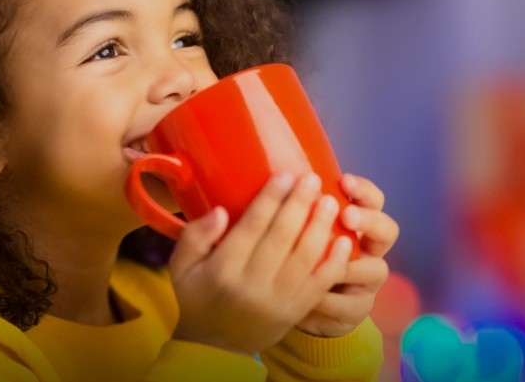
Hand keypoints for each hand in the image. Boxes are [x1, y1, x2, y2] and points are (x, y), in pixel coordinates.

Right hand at [168, 172, 352, 356]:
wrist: (212, 349)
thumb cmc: (195, 299)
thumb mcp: (179, 268)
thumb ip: (194, 237)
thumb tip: (221, 211)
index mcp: (223, 269)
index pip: (252, 227)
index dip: (271, 199)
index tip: (285, 175)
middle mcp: (251, 285)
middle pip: (282, 237)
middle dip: (300, 205)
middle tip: (313, 179)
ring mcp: (276, 301)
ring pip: (305, 258)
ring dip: (321, 227)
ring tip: (331, 201)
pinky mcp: (294, 313)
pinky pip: (319, 285)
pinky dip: (334, 262)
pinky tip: (344, 241)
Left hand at [296, 173, 398, 337]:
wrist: (291, 303)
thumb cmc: (293, 256)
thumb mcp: (295, 231)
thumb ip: (295, 211)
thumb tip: (279, 179)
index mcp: (356, 224)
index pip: (372, 200)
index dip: (364, 190)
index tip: (344, 181)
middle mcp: (369, 250)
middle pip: (388, 230)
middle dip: (369, 221)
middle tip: (346, 216)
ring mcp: (367, 281)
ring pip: (377, 269)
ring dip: (350, 265)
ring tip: (323, 263)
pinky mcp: (358, 309)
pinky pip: (352, 305)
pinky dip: (333, 300)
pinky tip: (314, 297)